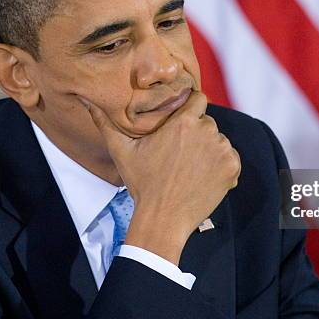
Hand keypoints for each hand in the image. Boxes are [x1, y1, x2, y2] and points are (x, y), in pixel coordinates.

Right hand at [80, 91, 240, 264]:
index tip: (181, 121)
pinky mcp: (232, 168)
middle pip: (206, 122)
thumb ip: (105, 122)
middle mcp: (208, 131)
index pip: (197, 98)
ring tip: (189, 168)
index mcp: (184, 122)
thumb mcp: (121, 151)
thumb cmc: (142, 184)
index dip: (189, 107)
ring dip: (208, 150)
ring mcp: (223, 150)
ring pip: (219, 140)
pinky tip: (202, 177)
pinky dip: (220, 166)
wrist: (163, 219)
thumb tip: (86, 100)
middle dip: (196, 133)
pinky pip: (230, 158)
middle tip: (180, 153)